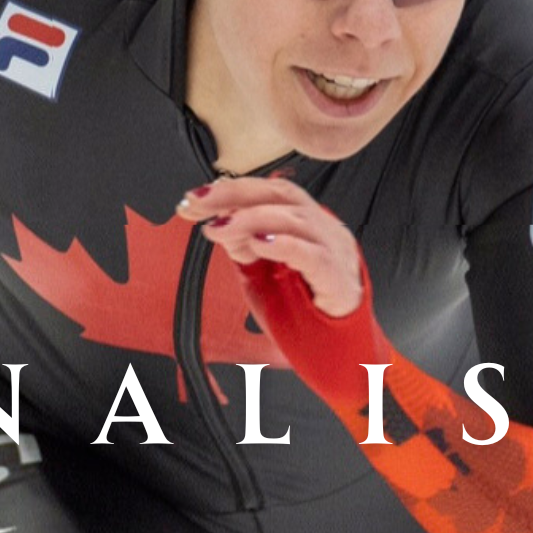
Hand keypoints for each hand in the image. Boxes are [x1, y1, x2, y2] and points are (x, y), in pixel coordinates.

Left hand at [176, 176, 363, 317]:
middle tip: (200, 204)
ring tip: (219, 228)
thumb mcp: (263, 270)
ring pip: (294, 219)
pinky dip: (284, 245)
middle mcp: (322, 228)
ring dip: (250, 220)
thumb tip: (217, 223)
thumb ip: (244, 245)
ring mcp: (333, 250)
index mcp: (305, 221)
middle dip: (235, 194)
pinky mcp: (337, 277)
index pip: (267, 191)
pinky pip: (313, 255)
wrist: (337, 341)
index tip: (195, 199)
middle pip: (281, 195)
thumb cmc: (305, 304)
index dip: (230, 190)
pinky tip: (259, 244)